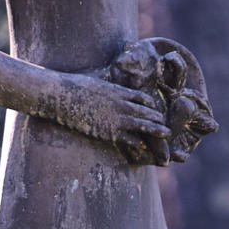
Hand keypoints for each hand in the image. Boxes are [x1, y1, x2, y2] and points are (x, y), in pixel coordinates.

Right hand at [54, 69, 170, 152]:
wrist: (62, 96)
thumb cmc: (73, 86)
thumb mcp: (93, 81)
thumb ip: (103, 85)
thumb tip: (101, 82)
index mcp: (119, 91)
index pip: (143, 97)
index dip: (150, 104)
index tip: (154, 109)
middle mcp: (122, 104)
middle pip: (148, 111)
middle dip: (158, 118)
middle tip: (166, 124)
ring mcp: (117, 118)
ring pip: (144, 125)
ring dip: (156, 130)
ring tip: (166, 134)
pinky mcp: (109, 132)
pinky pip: (130, 139)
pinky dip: (139, 144)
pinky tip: (144, 147)